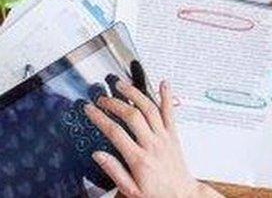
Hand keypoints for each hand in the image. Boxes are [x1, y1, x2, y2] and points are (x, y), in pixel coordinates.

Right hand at [84, 80, 220, 197]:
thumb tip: (98, 155)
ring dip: (135, 94)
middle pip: (132, 116)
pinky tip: (163, 84)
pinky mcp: (173, 135)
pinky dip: (167, 96)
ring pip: (149, 109)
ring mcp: (164, 137)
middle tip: (102, 98)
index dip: (100, 118)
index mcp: (139, 159)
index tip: (90, 109)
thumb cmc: (157, 194)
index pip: (115, 133)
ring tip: (122, 85)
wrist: (182, 195)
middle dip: (114, 103)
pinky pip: (170, 112)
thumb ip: (114, 171)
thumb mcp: (131, 190)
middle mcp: (152, 144)